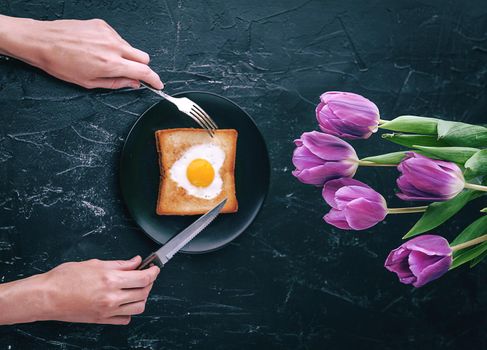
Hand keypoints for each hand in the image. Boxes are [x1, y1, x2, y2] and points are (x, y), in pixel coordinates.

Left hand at [0, 16, 163, 89]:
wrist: (42, 41)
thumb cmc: (60, 63)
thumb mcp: (89, 82)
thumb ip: (116, 83)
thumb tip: (132, 84)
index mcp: (110, 64)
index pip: (143, 71)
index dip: (154, 80)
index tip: (157, 84)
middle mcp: (113, 46)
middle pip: (144, 57)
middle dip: (142, 67)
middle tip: (131, 74)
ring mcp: (108, 33)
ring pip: (131, 47)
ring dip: (126, 56)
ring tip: (105, 60)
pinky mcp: (102, 24)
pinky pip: (117, 38)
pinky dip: (114, 45)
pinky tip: (98, 49)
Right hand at [40, 256, 159, 324]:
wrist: (46, 297)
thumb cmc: (64, 278)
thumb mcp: (94, 263)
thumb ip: (119, 264)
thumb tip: (135, 261)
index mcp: (111, 280)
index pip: (143, 277)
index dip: (153, 271)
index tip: (154, 267)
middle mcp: (112, 297)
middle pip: (144, 292)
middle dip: (149, 282)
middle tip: (146, 275)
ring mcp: (108, 311)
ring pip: (138, 307)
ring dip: (142, 297)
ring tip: (137, 288)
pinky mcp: (102, 320)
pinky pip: (125, 319)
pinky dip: (129, 311)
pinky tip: (125, 302)